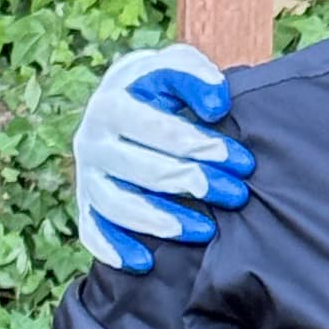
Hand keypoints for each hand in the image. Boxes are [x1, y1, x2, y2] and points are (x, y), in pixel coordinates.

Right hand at [74, 44, 253, 269]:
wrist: (122, 101)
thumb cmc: (159, 87)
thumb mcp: (177, 66)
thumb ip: (196, 74)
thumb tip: (217, 103)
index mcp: (111, 104)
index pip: (156, 128)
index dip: (200, 144)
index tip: (240, 160)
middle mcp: (91, 141)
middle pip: (143, 170)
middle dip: (194, 184)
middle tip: (237, 194)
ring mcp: (87, 175)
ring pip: (118, 206)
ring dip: (162, 221)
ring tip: (205, 230)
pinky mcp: (87, 202)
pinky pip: (94, 231)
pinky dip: (114, 249)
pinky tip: (145, 262)